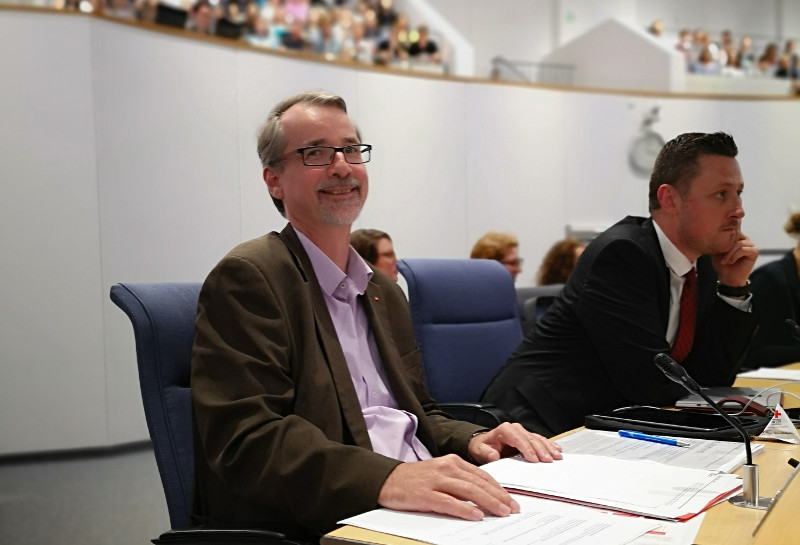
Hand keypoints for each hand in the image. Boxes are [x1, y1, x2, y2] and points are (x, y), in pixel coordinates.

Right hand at [377, 454, 517, 520]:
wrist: (388, 480)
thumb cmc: (416, 479)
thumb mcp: (441, 473)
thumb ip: (460, 480)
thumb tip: (484, 495)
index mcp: (452, 462)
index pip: (482, 475)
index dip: (499, 488)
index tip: (511, 500)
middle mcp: (446, 468)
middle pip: (478, 483)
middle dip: (499, 497)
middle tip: (513, 508)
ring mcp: (436, 481)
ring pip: (468, 491)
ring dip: (488, 502)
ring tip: (501, 512)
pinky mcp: (425, 494)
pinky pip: (449, 502)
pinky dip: (464, 509)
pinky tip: (476, 516)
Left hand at [467, 422, 562, 464]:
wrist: (484, 444)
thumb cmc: (482, 447)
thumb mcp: (480, 451)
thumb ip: (486, 454)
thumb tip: (493, 456)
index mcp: (505, 430)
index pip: (519, 439)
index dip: (527, 449)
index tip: (534, 460)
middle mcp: (515, 429)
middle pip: (531, 439)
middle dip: (541, 450)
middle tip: (549, 461)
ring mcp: (522, 432)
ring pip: (538, 439)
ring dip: (548, 448)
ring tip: (556, 456)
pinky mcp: (527, 437)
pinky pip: (540, 440)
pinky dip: (549, 445)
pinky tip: (556, 449)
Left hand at [711, 231, 757, 286]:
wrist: (727, 277)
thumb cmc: (721, 264)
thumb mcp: (716, 249)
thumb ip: (717, 239)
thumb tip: (713, 230)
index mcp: (736, 236)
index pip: (730, 229)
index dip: (722, 237)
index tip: (717, 249)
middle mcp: (744, 238)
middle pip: (734, 235)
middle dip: (725, 246)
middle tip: (720, 256)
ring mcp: (750, 244)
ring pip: (738, 244)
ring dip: (729, 254)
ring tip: (724, 262)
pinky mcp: (755, 251)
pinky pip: (742, 249)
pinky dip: (734, 256)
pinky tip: (730, 262)